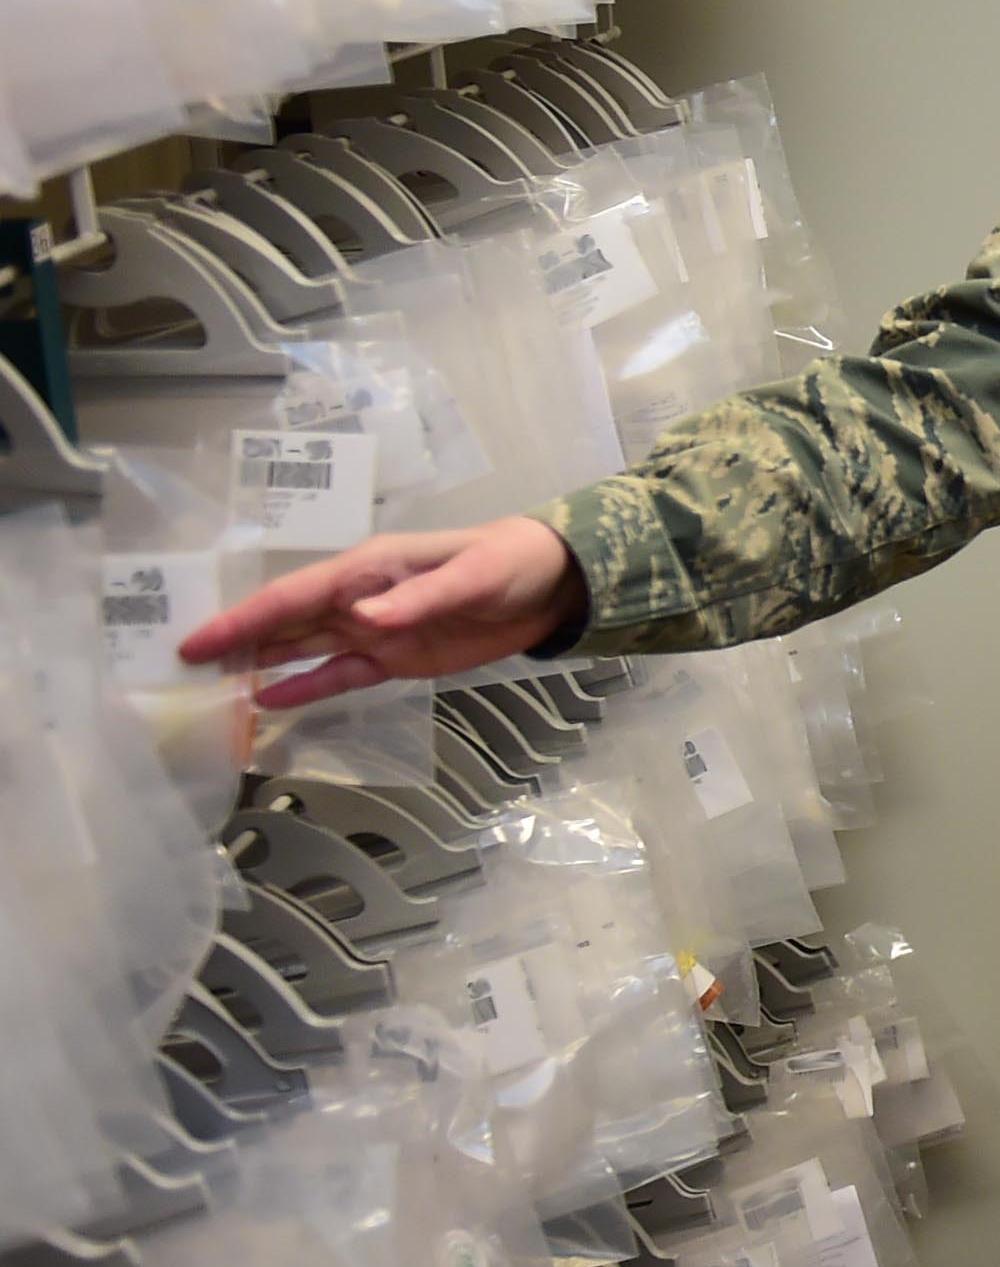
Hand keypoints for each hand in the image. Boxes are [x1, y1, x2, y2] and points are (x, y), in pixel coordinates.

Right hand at [178, 518, 584, 709]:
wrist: (553, 585)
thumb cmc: (509, 563)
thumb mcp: (470, 576)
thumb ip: (417, 598)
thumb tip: (362, 616)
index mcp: (368, 569)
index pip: (293, 596)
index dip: (243, 620)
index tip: (197, 642)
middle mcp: (359, 599)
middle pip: (284, 623)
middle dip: (234, 644)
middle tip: (178, 672)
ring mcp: (373, 630)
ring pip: (303, 650)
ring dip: (259, 667)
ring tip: (209, 691)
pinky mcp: (395, 658)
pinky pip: (340, 676)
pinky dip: (305, 689)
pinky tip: (268, 704)